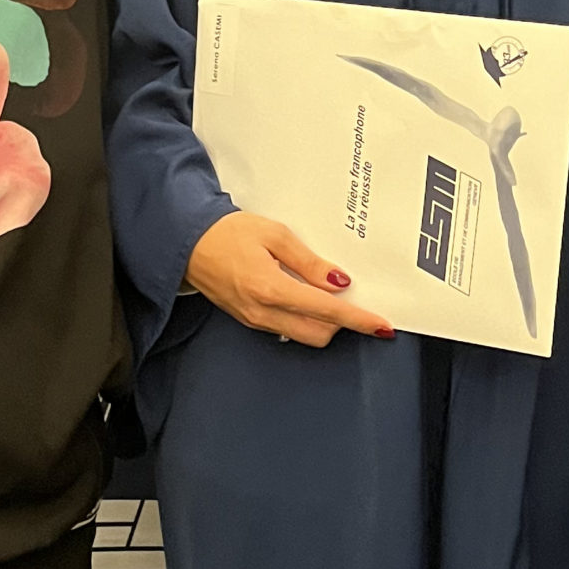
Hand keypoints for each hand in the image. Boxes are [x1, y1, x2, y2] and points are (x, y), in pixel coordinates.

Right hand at [187, 212, 393, 349]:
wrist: (188, 243)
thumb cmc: (227, 233)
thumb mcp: (275, 234)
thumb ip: (309, 262)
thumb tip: (339, 282)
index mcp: (271, 288)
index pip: (327, 311)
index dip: (358, 319)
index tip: (380, 324)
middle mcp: (264, 312)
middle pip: (319, 333)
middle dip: (342, 321)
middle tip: (354, 298)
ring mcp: (256, 321)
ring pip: (304, 336)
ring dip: (324, 322)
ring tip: (329, 295)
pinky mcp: (251, 322)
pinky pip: (287, 330)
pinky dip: (305, 320)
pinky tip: (307, 298)